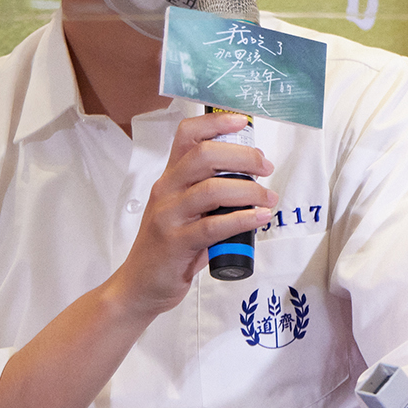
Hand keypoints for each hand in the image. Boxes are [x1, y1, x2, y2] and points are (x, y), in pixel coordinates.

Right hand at [104, 111, 275, 322]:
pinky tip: (259, 218)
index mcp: (170, 177)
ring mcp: (169, 216)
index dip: (216, 122)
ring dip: (249, 191)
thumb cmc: (168, 247)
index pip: (187, 135)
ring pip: (212, 189)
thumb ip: (210, 192)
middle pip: (204, 155)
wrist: (138, 286)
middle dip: (243, 156)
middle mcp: (166, 190)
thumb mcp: (184, 210)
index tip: (244, 121)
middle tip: (266, 167)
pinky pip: (213, 226)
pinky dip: (242, 219)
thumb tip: (252, 178)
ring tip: (268, 199)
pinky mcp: (175, 243)